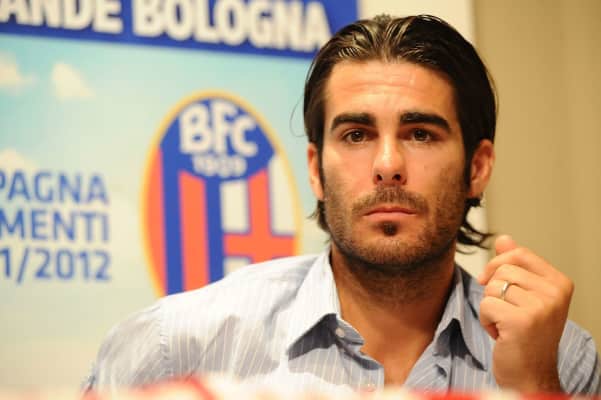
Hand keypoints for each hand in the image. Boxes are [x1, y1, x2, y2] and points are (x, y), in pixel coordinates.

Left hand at [478, 235, 573, 392]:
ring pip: (492, 287)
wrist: (530, 375)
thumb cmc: (526, 335)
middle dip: (493, 290)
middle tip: (506, 312)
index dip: (498, 264)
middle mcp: (555, 293)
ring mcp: (541, 307)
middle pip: (502, 269)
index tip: (493, 282)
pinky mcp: (521, 321)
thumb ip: (516, 266)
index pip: (519, 253)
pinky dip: (486, 320)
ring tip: (505, 324)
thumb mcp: (526, 296)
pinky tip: (501, 334)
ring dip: (490, 307)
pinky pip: (486, 305)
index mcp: (560, 283)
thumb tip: (504, 238)